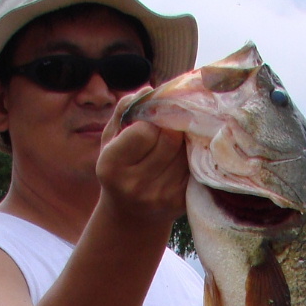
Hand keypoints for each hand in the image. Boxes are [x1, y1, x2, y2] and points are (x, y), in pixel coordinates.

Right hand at [96, 91, 188, 227]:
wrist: (131, 215)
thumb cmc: (120, 168)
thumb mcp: (111, 140)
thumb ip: (124, 111)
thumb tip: (149, 90)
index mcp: (111, 167)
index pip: (144, 131)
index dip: (151, 121)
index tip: (151, 121)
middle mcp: (135, 186)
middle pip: (169, 140)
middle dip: (172, 127)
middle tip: (170, 125)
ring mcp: (160, 197)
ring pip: (185, 152)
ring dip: (184, 141)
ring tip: (175, 141)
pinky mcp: (181, 202)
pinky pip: (194, 167)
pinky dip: (191, 157)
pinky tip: (182, 157)